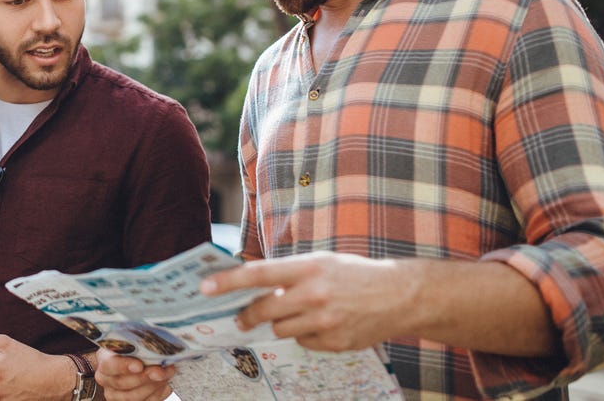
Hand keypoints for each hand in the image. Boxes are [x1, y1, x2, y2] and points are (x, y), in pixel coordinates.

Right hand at [94, 349, 174, 400]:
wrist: (131, 358)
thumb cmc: (131, 347)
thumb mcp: (131, 340)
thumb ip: (138, 343)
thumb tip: (154, 344)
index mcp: (104, 360)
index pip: (109, 365)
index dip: (124, 366)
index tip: (139, 365)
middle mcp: (106, 379)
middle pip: (123, 383)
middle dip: (145, 377)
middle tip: (160, 371)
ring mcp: (116, 394)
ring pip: (134, 396)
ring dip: (154, 386)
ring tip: (167, 374)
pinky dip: (158, 393)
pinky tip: (165, 384)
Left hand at [200, 251, 410, 351]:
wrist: (399, 295)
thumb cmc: (354, 273)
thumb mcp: (320, 262)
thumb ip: (288, 274)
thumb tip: (252, 284)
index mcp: (307, 268)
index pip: (257, 274)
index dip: (228, 281)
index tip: (204, 288)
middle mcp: (313, 294)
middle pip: (263, 310)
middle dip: (247, 315)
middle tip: (239, 318)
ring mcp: (324, 321)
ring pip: (280, 329)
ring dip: (280, 323)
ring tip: (299, 312)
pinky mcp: (334, 342)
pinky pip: (303, 342)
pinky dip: (305, 334)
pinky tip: (322, 323)